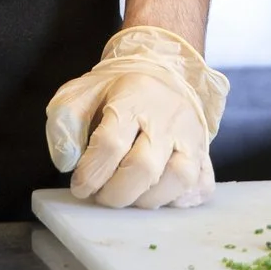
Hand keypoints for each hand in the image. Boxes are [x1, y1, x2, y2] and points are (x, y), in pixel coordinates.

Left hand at [46, 26, 228, 209]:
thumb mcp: (83, 92)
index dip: (90, 173)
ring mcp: (192, 136)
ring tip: (129, 196)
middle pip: (145, 167)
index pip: (111, 143)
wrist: (163, 69)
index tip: (80, 186)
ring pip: (179, 179)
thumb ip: (65, 122)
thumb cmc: (118, 89)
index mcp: (134, 97)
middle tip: (102, 196)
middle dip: (116, 194)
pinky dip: (180, 200)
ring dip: (148, 200)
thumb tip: (65, 161)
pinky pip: (201, 186)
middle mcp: (168, 117)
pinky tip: (159, 195)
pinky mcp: (206, 153)